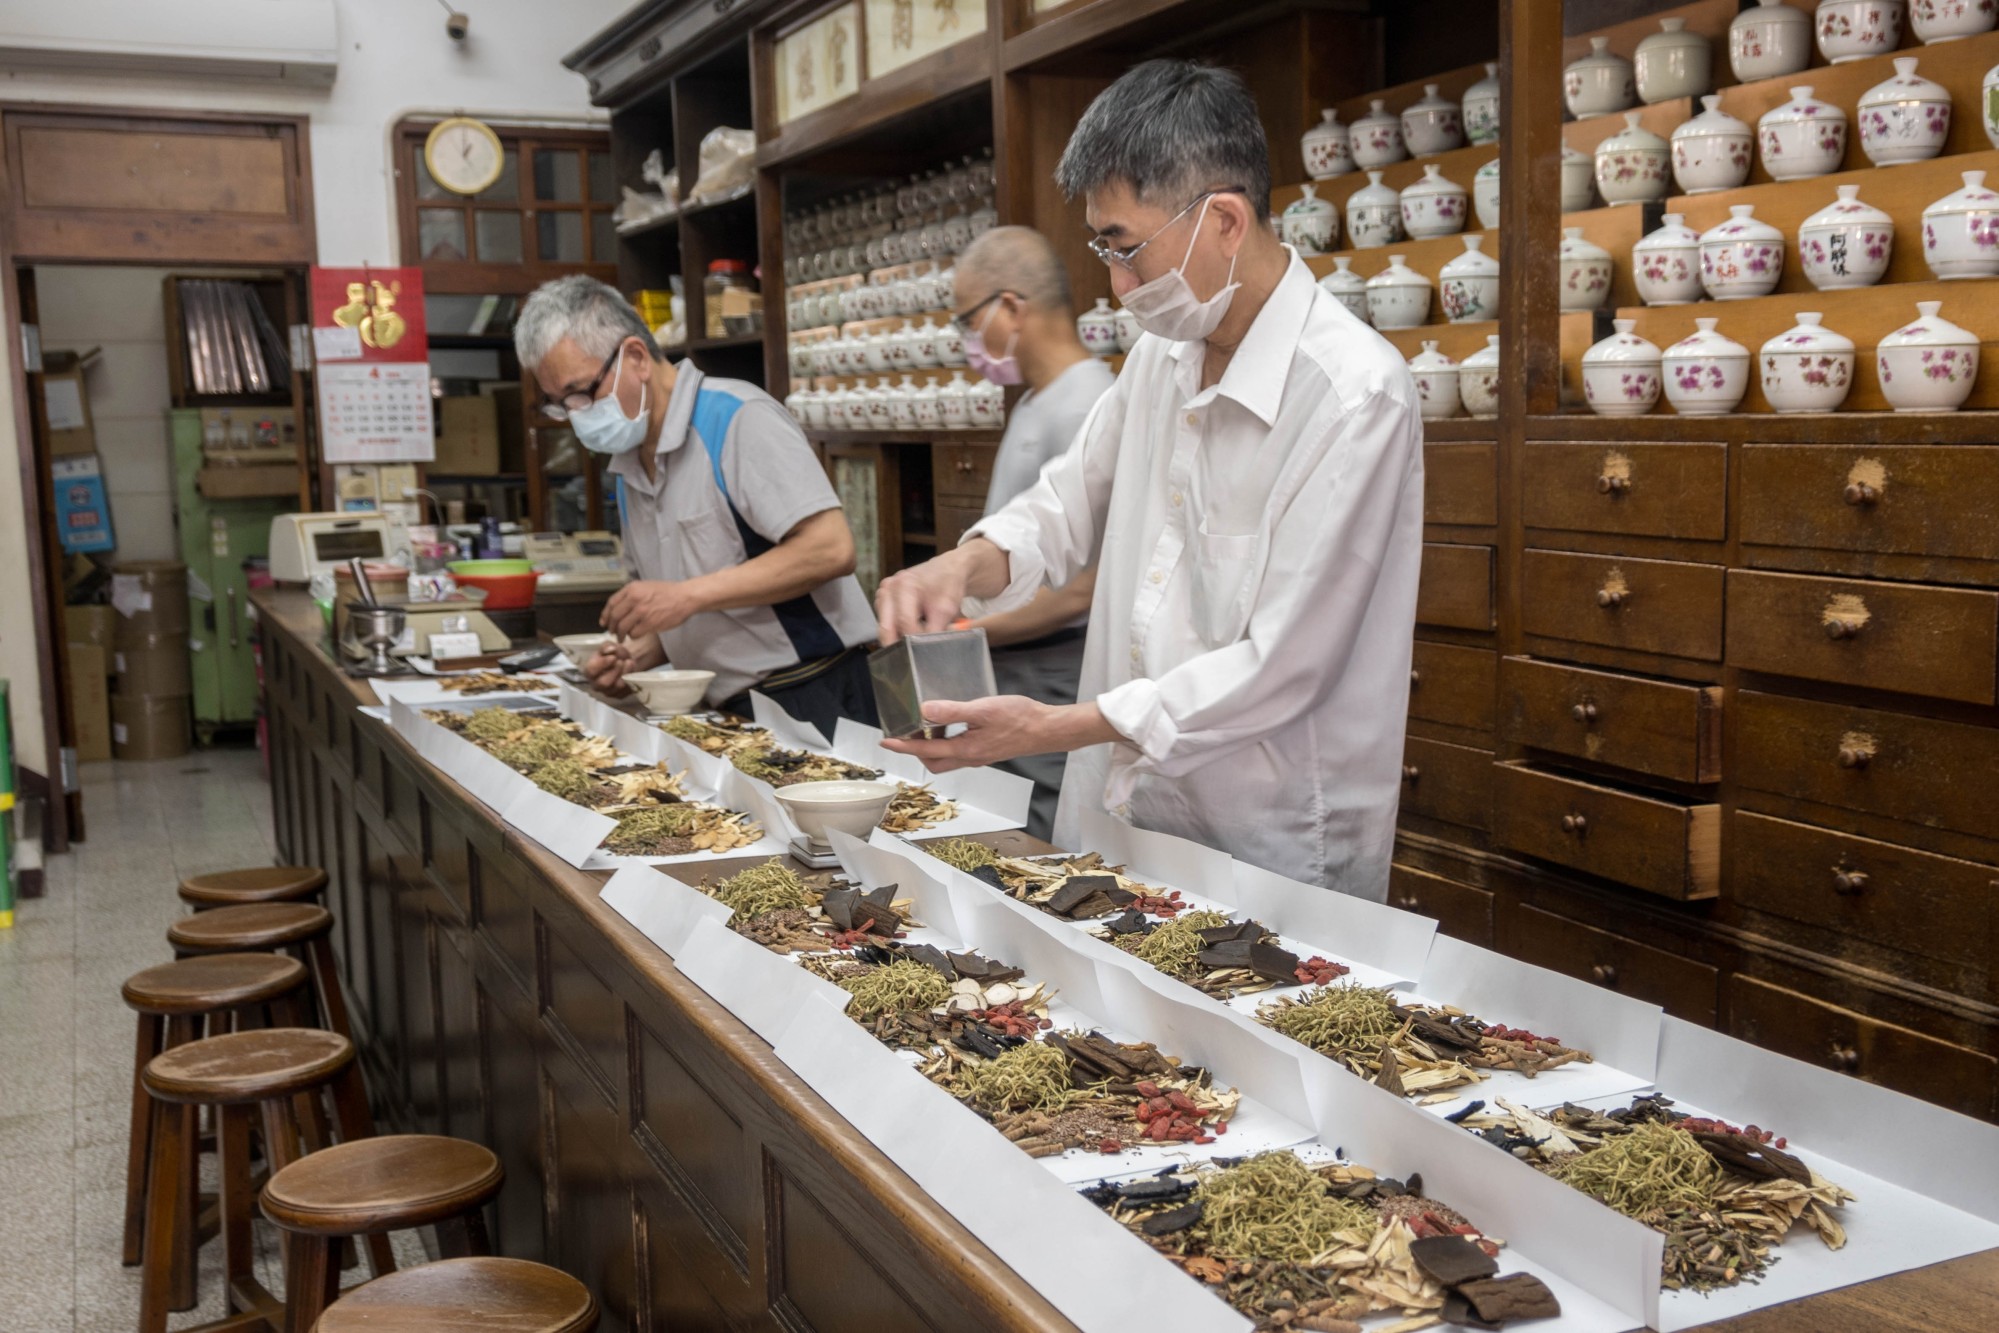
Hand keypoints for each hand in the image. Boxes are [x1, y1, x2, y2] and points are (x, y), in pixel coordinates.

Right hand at [583, 641, 631, 693]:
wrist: (627, 661)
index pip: (591, 671)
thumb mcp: (609, 646)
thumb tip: (610, 649)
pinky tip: (633, 670)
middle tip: (621, 661)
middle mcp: (597, 684)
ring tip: (630, 662)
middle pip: (603, 683)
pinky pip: (627, 689)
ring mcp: (609, 692)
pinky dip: (631, 678)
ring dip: (625, 673)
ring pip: (617, 686)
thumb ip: (606, 646)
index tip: (613, 657)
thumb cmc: (615, 654)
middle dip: (615, 671)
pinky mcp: (620, 695)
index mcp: (590, 671)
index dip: (602, 664)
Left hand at [602, 580, 701, 638]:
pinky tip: (636, 634)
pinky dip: (633, 636)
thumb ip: (631, 595)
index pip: (611, 603)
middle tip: (613, 632)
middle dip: (612, 627)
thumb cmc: (668, 592)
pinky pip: (634, 633)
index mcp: (632, 588)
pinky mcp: (649, 623)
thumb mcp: (646, 586)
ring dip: (621, 634)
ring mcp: (642, 611)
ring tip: (623, 637)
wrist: (685, 597)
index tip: (604, 622)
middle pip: (614, 617)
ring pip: (622, 627)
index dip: (605, 615)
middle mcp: (634, 599)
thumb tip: (617, 608)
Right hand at [875, 556, 969, 644]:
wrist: (946, 570)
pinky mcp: (882, 601)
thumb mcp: (946, 609)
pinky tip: (912, 625)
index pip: (904, 622)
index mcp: (904, 585)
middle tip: (917, 649)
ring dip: (900, 636)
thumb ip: (934, 631)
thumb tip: (925, 650)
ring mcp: (883, 594)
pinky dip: (898, 629)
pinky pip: (886, 624)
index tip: (927, 645)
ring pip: (885, 628)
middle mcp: (888, 588)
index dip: (916, 638)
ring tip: (919, 631)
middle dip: (902, 642)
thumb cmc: (947, 584)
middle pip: (888, 628)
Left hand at [881, 697, 1118, 772]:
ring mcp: (979, 756)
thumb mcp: (983, 709)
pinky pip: (960, 751)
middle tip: (904, 733)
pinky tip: (953, 723)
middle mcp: (970, 758)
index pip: (925, 750)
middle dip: (915, 750)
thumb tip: (924, 711)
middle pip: (933, 761)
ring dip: (932, 746)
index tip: (885, 741)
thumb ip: (952, 710)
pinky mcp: (987, 751)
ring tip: (925, 725)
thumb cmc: (1020, 718)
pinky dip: (948, 741)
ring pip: (947, 758)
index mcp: (965, 750)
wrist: (1047, 729)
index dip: (902, 745)